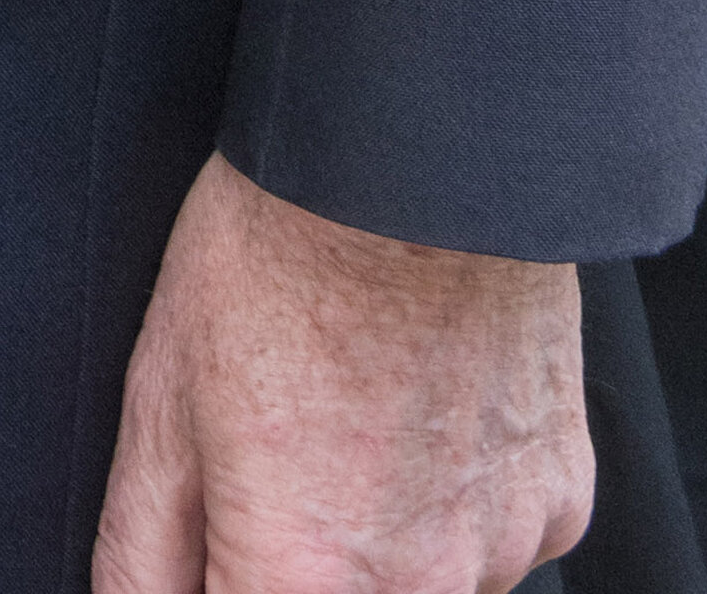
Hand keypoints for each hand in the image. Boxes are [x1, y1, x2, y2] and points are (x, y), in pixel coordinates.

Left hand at [92, 157, 593, 592]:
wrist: (416, 156)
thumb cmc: (277, 259)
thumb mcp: (159, 402)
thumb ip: (142, 557)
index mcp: (304, 583)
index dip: (224, 578)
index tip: (226, 533)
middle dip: (303, 563)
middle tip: (284, 457)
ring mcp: (503, 552)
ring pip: (425, 587)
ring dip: (384, 540)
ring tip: (352, 414)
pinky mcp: (563, 502)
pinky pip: (495, 540)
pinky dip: (457, 499)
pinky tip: (422, 405)